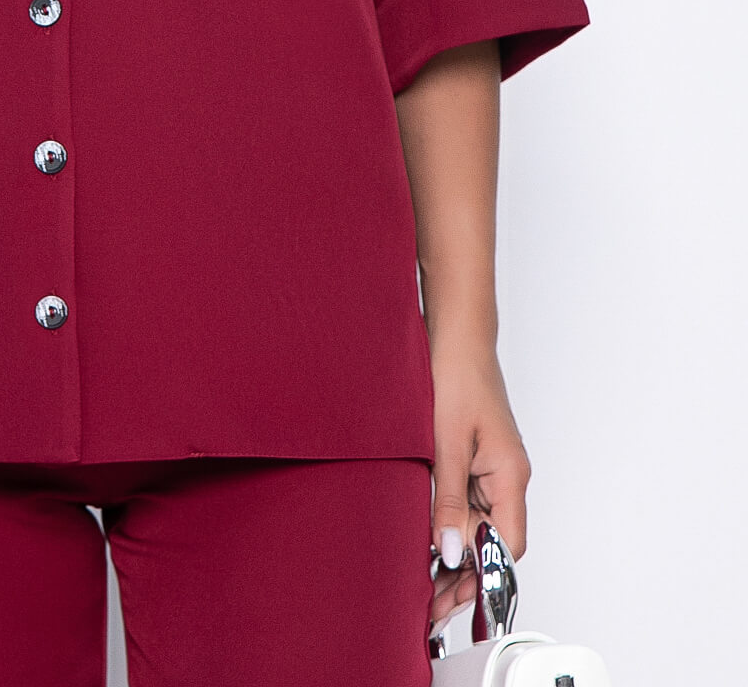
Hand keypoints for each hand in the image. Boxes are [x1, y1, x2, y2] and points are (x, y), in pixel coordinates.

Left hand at [427, 339, 530, 638]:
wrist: (454, 332)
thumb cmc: (457, 374)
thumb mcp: (446, 443)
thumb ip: (449, 501)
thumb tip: (450, 553)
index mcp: (510, 474)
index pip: (506, 544)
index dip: (482, 575)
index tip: (450, 598)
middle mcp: (507, 475)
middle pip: (492, 540)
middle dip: (464, 573)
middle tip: (430, 602)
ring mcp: (491, 466)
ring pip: (478, 523)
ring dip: (454, 550)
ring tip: (423, 580)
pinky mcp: (474, 456)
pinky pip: (466, 501)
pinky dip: (449, 522)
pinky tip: (426, 536)